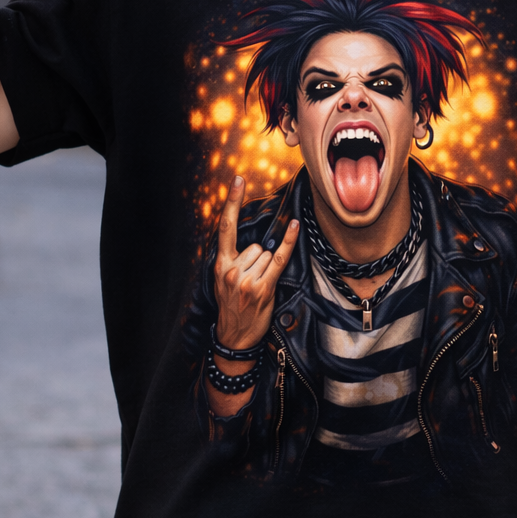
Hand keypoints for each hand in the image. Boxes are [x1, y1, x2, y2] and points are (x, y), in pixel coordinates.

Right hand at [213, 175, 298, 350]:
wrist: (234, 337)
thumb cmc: (231, 305)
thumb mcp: (222, 281)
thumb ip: (233, 259)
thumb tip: (256, 243)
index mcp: (220, 264)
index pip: (226, 227)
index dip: (233, 202)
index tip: (239, 180)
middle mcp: (231, 269)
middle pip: (256, 245)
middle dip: (257, 260)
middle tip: (251, 281)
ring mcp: (247, 279)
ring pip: (266, 254)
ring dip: (266, 268)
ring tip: (257, 287)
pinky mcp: (263, 287)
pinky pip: (279, 258)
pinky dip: (289, 242)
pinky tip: (296, 226)